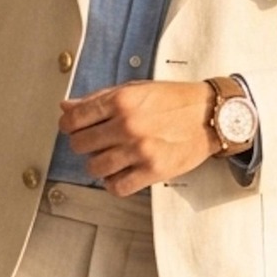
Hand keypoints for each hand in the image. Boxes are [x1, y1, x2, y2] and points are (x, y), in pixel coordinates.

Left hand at [58, 80, 218, 194]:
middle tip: (97, 142)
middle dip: (84, 144)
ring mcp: (140, 150)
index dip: (69, 126)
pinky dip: (114, 183)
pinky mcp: (153, 171)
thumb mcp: (135, 89)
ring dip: (98, 164)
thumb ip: (99, 99)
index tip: (74, 128)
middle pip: (80, 145)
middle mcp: (128, 125)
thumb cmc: (174, 100)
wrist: (210, 115)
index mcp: (121, 101)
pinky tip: (120, 173)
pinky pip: (117, 187)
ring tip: (110, 157)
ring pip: (95, 168)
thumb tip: (66, 107)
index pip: (73, 120)